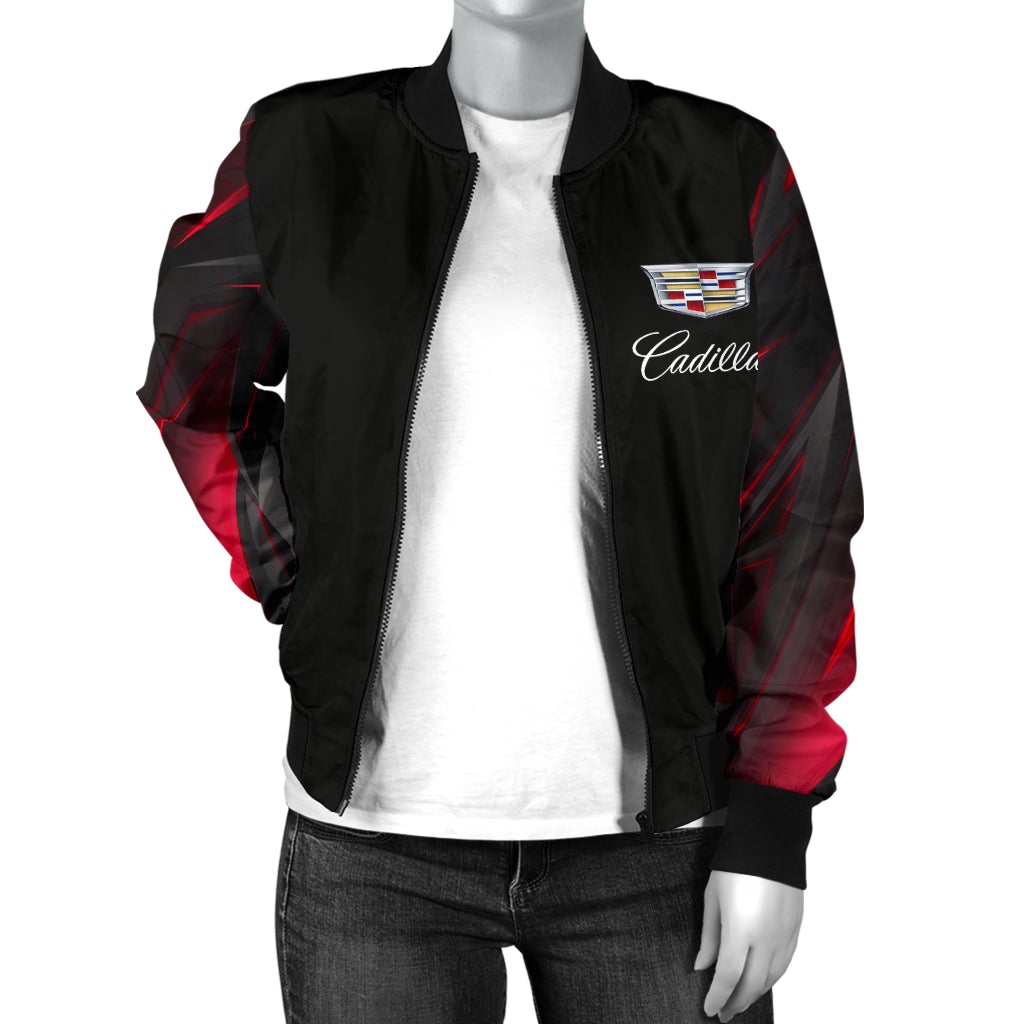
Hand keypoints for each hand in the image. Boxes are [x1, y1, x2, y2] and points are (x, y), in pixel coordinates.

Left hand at [693, 869, 802, 1021]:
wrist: (768, 841)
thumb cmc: (736, 865)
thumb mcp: (712, 898)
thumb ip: (709, 937)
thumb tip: (703, 966)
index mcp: (740, 930)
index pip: (728, 977)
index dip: (718, 997)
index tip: (710, 1009)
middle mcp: (766, 938)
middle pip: (752, 984)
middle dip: (736, 1002)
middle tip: (724, 1013)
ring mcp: (784, 935)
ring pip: (772, 978)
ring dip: (755, 994)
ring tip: (741, 1000)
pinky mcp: (795, 928)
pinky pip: (785, 963)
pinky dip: (772, 978)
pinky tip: (762, 981)